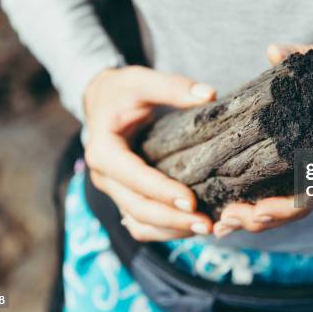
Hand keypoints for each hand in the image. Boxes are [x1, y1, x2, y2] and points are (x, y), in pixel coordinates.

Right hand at [84, 66, 216, 240]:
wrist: (102, 101)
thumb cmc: (121, 91)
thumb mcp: (141, 80)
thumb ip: (173, 86)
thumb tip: (210, 95)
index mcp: (103, 151)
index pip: (133, 177)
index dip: (162, 191)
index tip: (191, 200)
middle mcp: (104, 177)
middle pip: (137, 208)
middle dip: (171, 219)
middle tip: (207, 224)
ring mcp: (113, 190)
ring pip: (139, 223)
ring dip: (170, 230)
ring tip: (205, 229)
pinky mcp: (125, 197)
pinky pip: (142, 223)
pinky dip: (165, 230)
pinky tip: (192, 228)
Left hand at [213, 38, 312, 237]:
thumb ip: (308, 54)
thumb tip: (272, 50)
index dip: (285, 204)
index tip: (256, 210)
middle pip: (300, 207)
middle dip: (263, 218)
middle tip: (225, 221)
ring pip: (297, 207)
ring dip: (263, 218)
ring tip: (224, 223)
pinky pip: (299, 197)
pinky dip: (273, 206)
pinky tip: (243, 208)